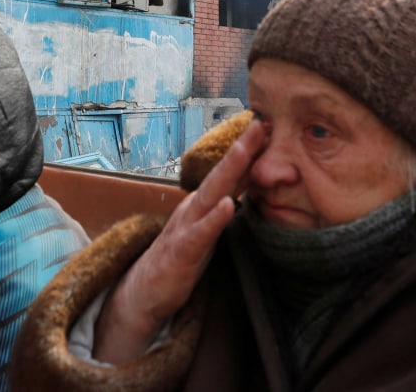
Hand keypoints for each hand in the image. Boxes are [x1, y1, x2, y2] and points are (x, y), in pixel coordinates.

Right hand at [93, 120, 265, 362]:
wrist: (144, 292)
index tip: (271, 128)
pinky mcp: (182, 251)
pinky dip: (215, 218)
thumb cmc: (183, 258)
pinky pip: (201, 233)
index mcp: (204, 204)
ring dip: (228, 170)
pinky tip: (229, 205)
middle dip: (242, 148)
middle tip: (261, 123)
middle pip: (222, 174)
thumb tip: (254, 189)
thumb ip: (227, 208)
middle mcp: (195, 208)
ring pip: (211, 194)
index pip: (231, 174)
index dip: (250, 151)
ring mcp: (186, 226)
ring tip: (245, 149)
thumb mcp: (209, 230)